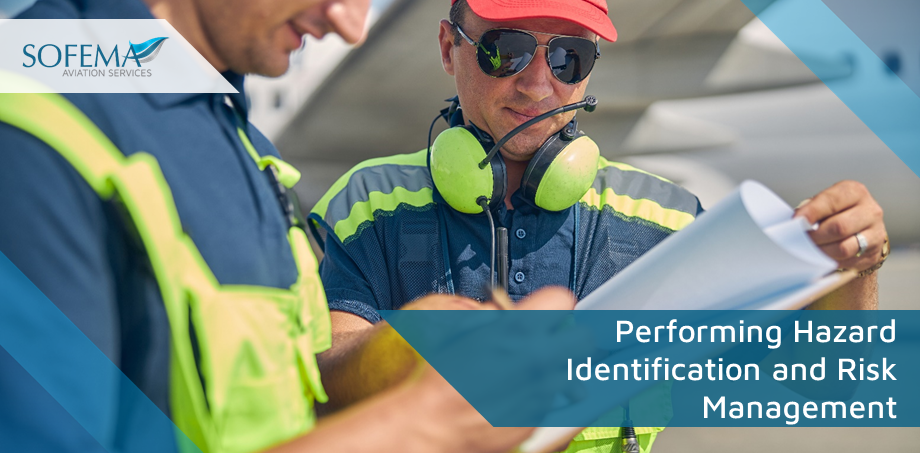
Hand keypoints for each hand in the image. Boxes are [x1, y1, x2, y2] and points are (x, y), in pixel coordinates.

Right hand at [408, 287, 587, 452]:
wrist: (435, 424)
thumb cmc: (443, 380)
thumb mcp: (466, 332)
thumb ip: (499, 317)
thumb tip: (515, 312)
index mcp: (518, 331)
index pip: (563, 300)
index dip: (552, 305)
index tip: (546, 312)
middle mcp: (538, 360)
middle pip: (584, 339)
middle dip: (569, 337)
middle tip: (551, 341)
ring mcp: (542, 392)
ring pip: (571, 372)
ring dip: (555, 369)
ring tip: (529, 372)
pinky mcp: (539, 417)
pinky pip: (552, 399)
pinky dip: (539, 394)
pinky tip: (515, 394)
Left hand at [794, 180, 886, 271]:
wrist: (859, 231)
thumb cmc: (835, 214)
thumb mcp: (825, 205)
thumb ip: (811, 210)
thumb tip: (794, 224)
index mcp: (854, 192)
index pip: (832, 201)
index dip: (812, 211)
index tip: (796, 221)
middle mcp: (869, 210)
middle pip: (839, 226)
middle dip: (815, 236)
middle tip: (799, 241)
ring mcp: (876, 232)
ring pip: (844, 247)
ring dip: (821, 251)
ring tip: (807, 251)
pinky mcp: (874, 253)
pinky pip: (848, 261)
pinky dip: (830, 261)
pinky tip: (821, 258)